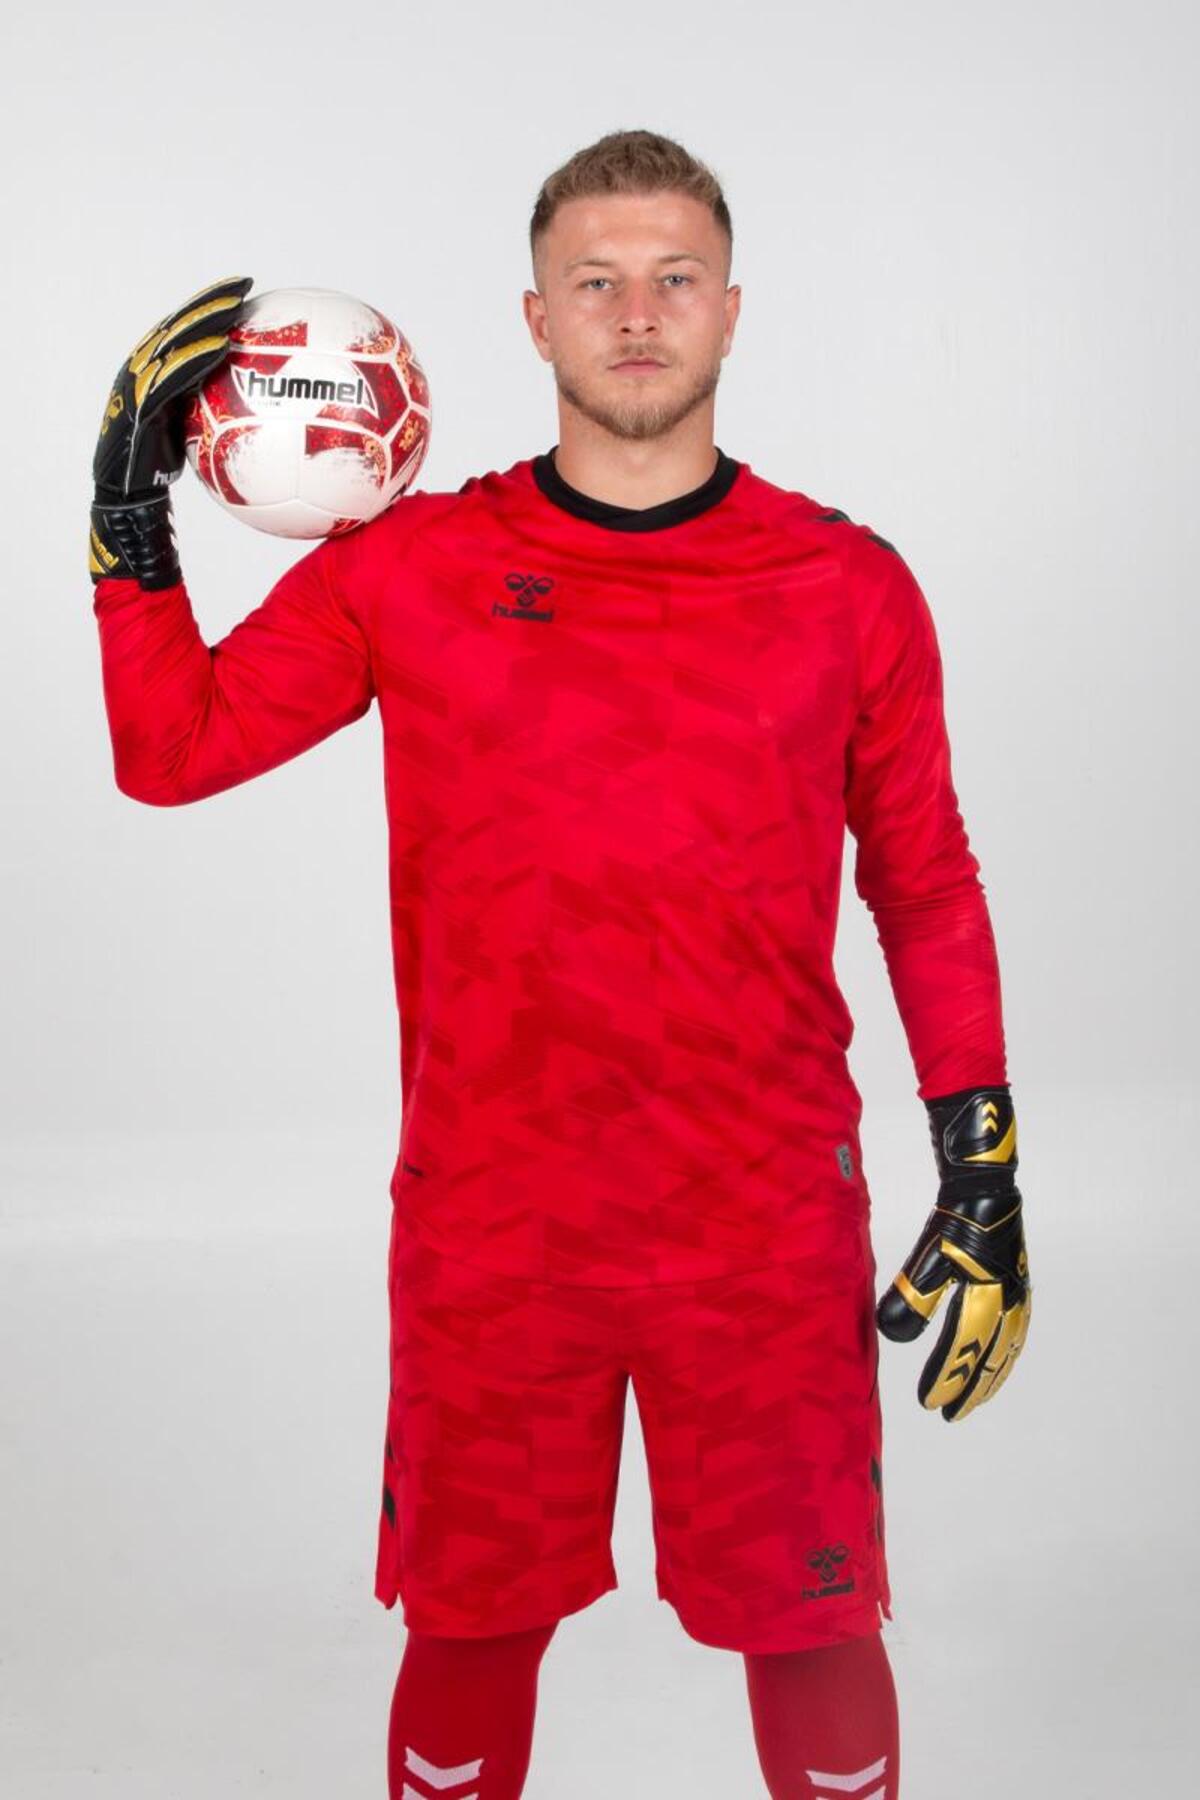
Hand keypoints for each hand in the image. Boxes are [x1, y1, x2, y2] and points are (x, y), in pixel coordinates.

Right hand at [89, 276, 252, 586]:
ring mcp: (135, 385)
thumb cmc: (165, 473)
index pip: (184, 332)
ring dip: (202, 321)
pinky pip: (170, 377)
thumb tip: (268, 420)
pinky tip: (223, 349)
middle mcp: (141, 372)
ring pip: (171, 344)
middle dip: (208, 303)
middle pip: (178, 327)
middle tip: (242, 286)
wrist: (130, 501)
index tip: (242, 294)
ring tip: (234, 306)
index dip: (210, 309)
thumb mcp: (197, 440)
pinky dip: (194, 360)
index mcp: (153, 374)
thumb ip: (220, 417)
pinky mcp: (135, 404)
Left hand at [876, 1086, 1030, 1421]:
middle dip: (971, 1388)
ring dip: (992, 1376)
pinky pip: (1016, 1333)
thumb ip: (914, 1297)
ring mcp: (1018, 1294)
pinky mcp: (1018, 1284)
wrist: (987, 1185)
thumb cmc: (956, 1219)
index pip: (965, 1349)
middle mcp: (1009, 1302)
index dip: (947, 1378)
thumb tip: (893, 1337)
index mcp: (988, 1297)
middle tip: (951, 1414)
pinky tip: (997, 1359)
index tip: (928, 1403)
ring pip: (1008, 1348)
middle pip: (992, 1357)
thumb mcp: (929, 1256)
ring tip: (975, 1397)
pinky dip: (1006, 1355)